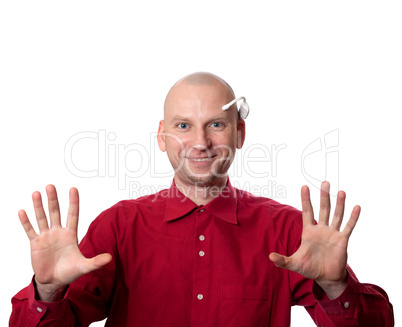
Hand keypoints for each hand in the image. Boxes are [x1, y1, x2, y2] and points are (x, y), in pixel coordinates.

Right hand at [18, 185, 111, 301]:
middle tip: (50, 186)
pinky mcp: (35, 243)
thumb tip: (110, 258)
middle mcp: (58, 232)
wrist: (54, 282)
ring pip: (42, 218)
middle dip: (53, 199)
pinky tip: (22, 211)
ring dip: (39, 206)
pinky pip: (30, 230)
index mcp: (70, 234)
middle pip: (55, 212)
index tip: (73, 189)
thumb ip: (95, 261)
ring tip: (36, 193)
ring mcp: (46, 236)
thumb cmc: (70, 272)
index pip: (73, 215)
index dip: (73, 202)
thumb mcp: (84, 266)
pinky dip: (26, 221)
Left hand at [269, 181, 360, 298]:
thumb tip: (270, 256)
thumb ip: (282, 260)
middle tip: (325, 182)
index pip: (307, 212)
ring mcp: (332, 234)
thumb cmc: (309, 268)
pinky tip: (356, 207)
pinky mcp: (342, 240)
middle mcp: (321, 229)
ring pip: (336, 215)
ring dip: (339, 204)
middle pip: (323, 209)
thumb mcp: (294, 264)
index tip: (304, 186)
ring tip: (341, 192)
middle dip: (324, 196)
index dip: (305, 200)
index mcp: (308, 232)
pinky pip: (348, 227)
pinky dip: (353, 218)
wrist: (325, 277)